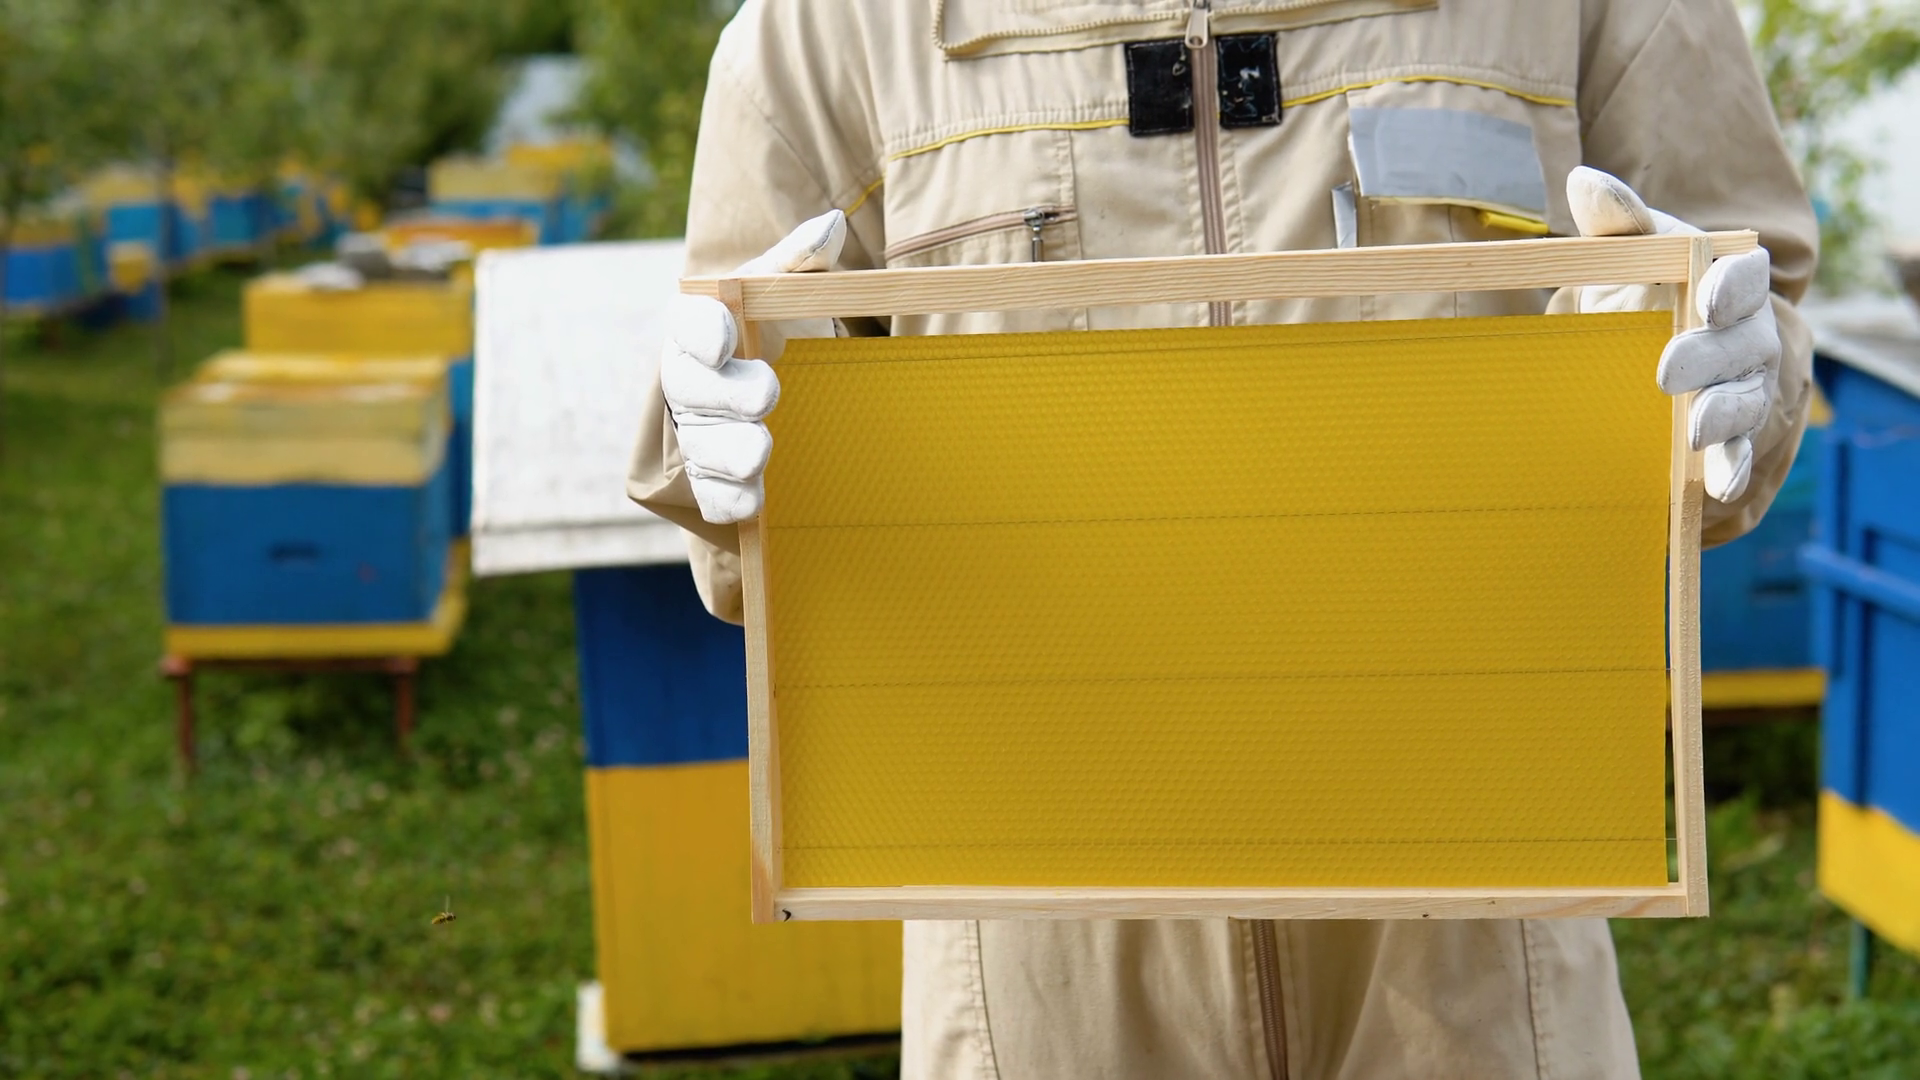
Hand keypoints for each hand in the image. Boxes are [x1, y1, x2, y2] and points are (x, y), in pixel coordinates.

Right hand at [660, 210, 846, 522]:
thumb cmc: (778, 325)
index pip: (688, 322)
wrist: (785, 380)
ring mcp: (698, 431)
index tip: (726, 334)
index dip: (701, 330)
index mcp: (701, 325)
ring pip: (700, 444)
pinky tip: (753, 501)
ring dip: (728, 451)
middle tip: (766, 394)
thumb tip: (831, 226)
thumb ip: (802, 259)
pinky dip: (729, 498)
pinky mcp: (714, 477)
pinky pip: (710, 492)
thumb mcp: (791, 290)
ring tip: (759, 453)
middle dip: (724, 394)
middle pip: (691, 388)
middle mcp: (690, 378)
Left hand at [1567, 166, 1779, 502]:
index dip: (1732, 286)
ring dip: (1722, 417)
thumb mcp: (1630, 247)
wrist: (1648, 328)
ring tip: (1693, 430)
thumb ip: (1617, 218)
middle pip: (1741, 345)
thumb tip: (1585, 183)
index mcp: (1727, 281)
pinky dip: (1729, 466)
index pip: (1744, 278)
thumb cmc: (1645, 276)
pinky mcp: (1728, 433)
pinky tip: (1717, 484)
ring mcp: (1742, 386)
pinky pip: (1736, 452)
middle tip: (1666, 371)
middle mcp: (1747, 335)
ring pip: (1744, 401)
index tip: (1706, 296)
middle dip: (1708, 357)